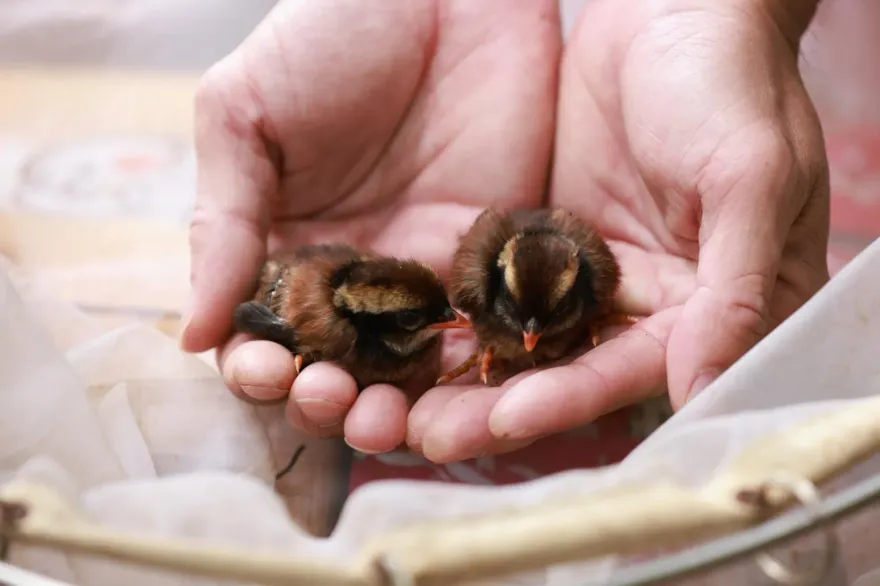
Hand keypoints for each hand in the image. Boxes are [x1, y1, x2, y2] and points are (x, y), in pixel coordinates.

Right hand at [179, 0, 560, 452]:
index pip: (264, 335)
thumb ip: (223, 222)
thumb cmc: (331, 35)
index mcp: (286, 245)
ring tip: (387, 421)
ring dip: (393, 408)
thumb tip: (190, 334)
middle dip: (326, 401)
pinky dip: (468, 372)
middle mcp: (355, 273)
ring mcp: (425, 271)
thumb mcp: (246, 116)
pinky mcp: (491, 258)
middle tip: (330, 400)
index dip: (258, 367)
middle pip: (336, 368)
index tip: (264, 374)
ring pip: (407, 369)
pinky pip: (481, 331)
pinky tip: (458, 392)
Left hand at [407, 0, 829, 461]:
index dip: (573, 399)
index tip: (510, 420)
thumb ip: (737, 286)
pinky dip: (459, 315)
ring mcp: (592, 275)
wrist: (672, 8)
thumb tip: (703, 386)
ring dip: (467, 375)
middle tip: (429, 436)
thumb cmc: (729, 83)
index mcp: (713, 306)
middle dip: (500, 407)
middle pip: (569, 372)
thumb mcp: (750, 176)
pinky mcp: (546, 242)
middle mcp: (649, 306)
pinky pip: (498, 286)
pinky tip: (407, 337)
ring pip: (524, 340)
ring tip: (401, 408)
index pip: (636, 371)